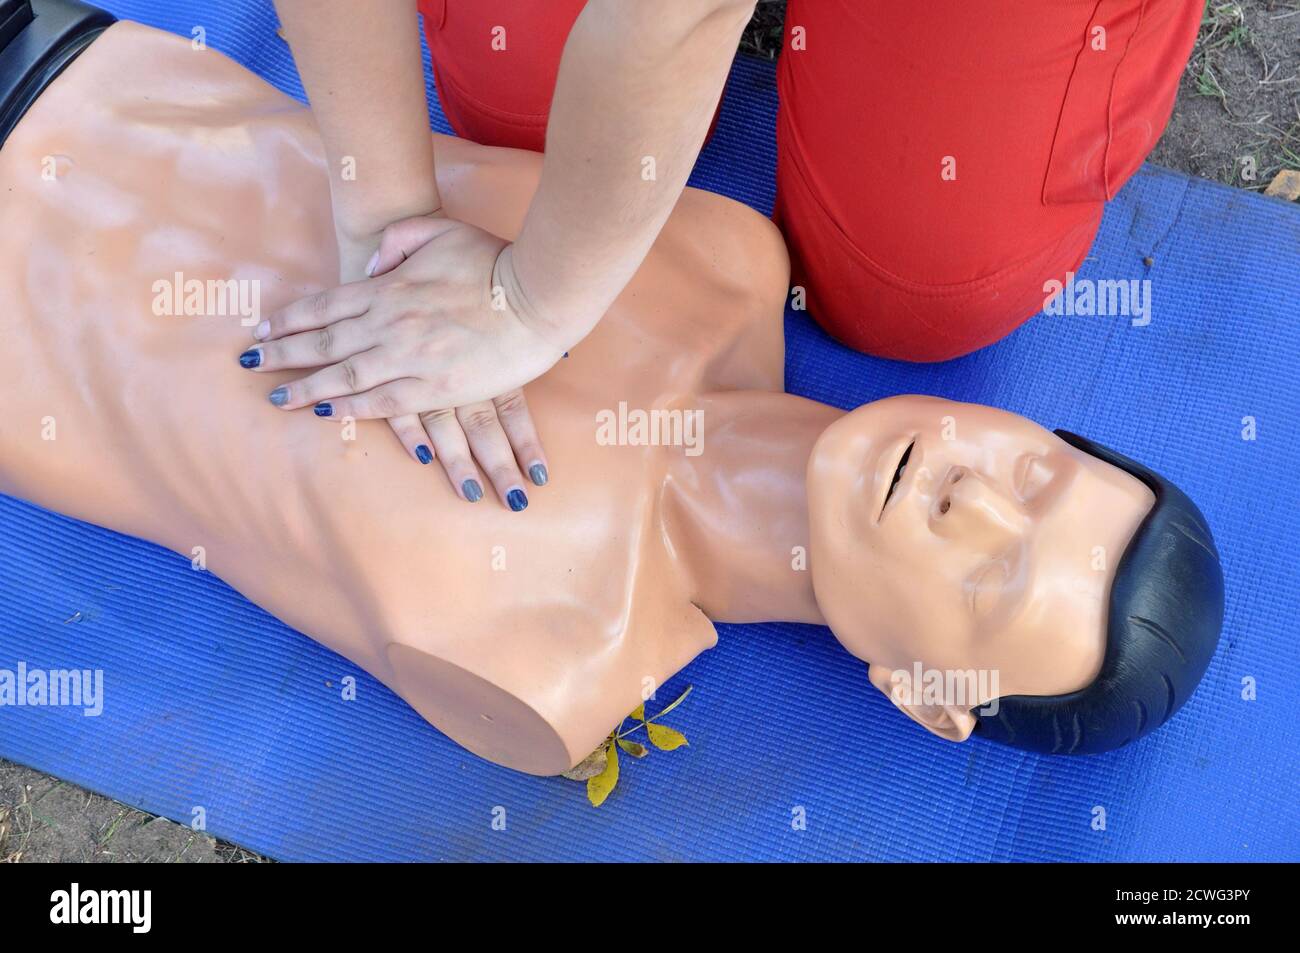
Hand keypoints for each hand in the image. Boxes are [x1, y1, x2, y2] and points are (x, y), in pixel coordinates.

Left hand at [241, 215, 564, 508]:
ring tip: (278, 399)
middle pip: (324, 342)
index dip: (291, 320)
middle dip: (283, 355)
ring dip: (307, 387)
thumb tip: (373, 263)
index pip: (326, 305)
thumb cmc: (496, 260)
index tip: (265, 332)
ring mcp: (410, 357)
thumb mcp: (442, 231)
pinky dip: (352, 407)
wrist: (538, 296)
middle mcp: (390, 323)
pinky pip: (384, 402)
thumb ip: (399, 240)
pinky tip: (328, 413)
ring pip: (344, 375)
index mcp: (389, 287)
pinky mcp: (436, 387)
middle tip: (251, 367)